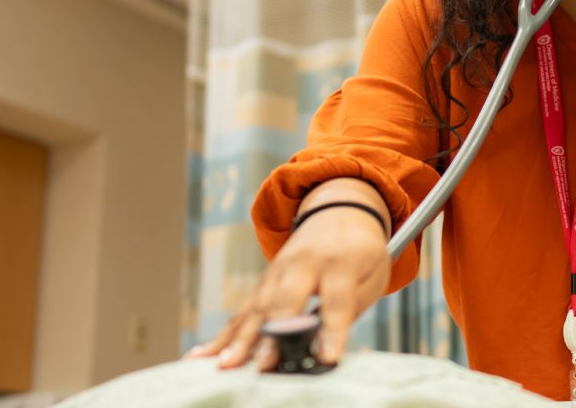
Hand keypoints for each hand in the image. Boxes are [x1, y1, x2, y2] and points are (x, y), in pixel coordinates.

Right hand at [187, 181, 391, 368]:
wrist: (337, 211)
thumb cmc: (359, 251)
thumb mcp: (371, 276)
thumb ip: (349, 311)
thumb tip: (323, 350)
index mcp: (339, 261)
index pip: (335, 300)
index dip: (332, 330)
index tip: (327, 356)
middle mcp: (302, 264)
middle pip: (286, 301)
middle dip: (274, 334)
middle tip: (266, 363)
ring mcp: (277, 272)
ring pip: (257, 308)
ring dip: (241, 338)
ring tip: (227, 364)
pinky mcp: (262, 283)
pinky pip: (242, 312)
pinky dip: (224, 335)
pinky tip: (204, 354)